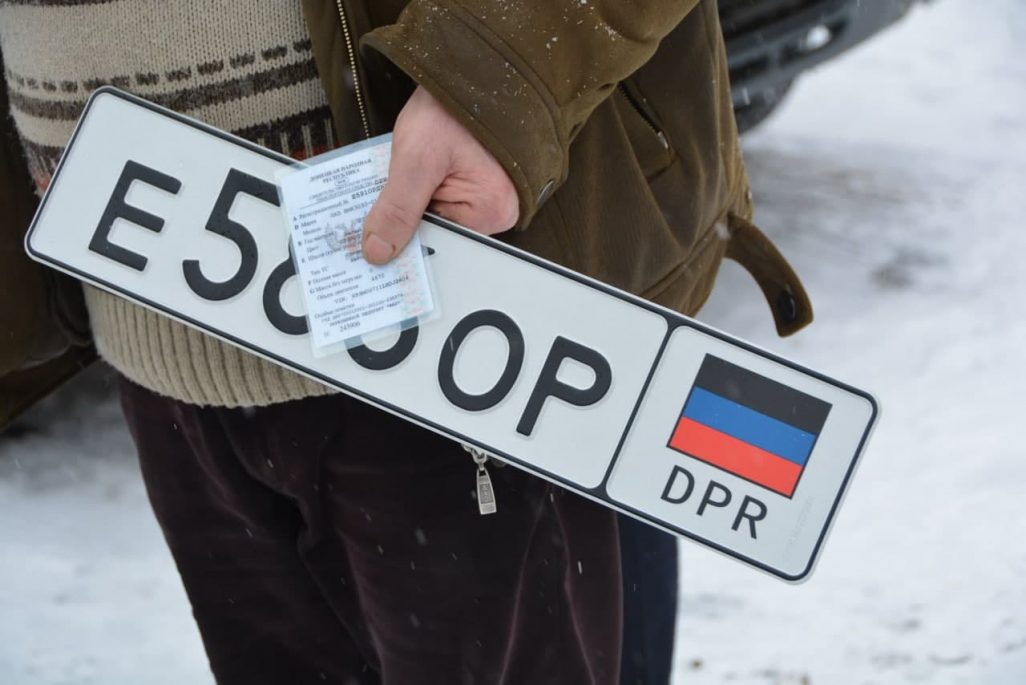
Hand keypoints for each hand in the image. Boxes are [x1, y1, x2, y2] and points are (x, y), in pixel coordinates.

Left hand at [362, 86, 519, 264]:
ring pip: (435, 215)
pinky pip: (440, 198)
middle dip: (406, 220)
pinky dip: (417, 190)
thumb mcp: (416, 159)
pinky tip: (404, 175)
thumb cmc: (452, 107)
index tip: (371, 240)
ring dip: (409, 203)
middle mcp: (498, 210)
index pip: (439, 244)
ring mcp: (489, 195)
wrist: (463, 68)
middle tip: (374, 209)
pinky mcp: (477, 181)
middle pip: (439, 231)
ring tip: (394, 180)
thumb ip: (397, 208)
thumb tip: (378, 252)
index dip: (405, 239)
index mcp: (493, 212)